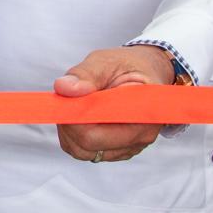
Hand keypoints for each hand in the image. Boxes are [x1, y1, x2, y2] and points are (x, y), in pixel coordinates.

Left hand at [53, 46, 175, 162]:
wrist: (147, 71)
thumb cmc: (129, 65)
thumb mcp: (107, 61)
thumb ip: (85, 74)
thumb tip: (65, 88)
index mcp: (144, 112)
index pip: (102, 131)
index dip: (76, 118)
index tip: (65, 100)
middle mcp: (141, 136)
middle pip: (89, 145)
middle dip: (70, 122)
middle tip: (67, 99)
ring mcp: (129, 147)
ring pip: (83, 151)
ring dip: (70, 129)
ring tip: (76, 103)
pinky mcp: (116, 151)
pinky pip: (85, 151)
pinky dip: (74, 134)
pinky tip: (81, 114)